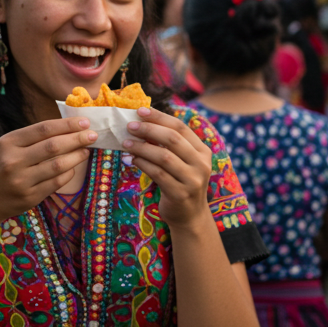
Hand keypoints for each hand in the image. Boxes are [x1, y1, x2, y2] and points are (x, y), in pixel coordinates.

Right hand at [0, 117, 94, 224]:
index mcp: (7, 143)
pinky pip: (56, 182)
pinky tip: (73, 167)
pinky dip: (68, 173)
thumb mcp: (5, 147)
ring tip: (86, 150)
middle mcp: (13, 161)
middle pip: (53, 146)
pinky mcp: (30, 197)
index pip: (43, 129)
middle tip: (92, 134)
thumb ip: (30, 139)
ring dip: (77, 156)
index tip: (84, 122)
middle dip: (77, 138)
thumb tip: (66, 129)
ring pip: (58, 165)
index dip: (67, 125)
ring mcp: (22, 181)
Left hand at [121, 107, 213, 227]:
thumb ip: (169, 145)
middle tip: (130, 126)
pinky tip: (132, 159)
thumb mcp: (181, 162)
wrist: (189, 216)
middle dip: (149, 129)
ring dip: (142, 147)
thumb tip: (141, 122)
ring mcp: (192, 180)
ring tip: (125, 142)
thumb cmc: (180, 182)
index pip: (180, 127)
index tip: (140, 110)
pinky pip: (157, 174)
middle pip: (173, 139)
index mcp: (202, 151)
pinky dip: (142, 164)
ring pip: (164, 156)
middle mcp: (201, 164)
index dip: (159, 117)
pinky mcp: (180, 193)